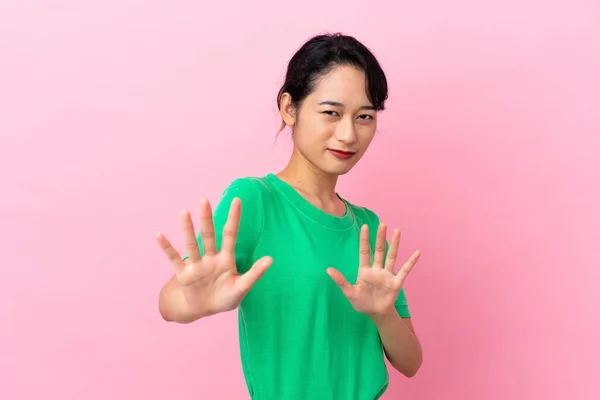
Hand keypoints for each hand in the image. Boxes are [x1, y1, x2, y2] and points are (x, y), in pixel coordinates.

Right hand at [156, 198, 272, 317]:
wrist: (204, 310)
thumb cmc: (225, 297)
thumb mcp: (242, 287)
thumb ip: (255, 273)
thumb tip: (271, 259)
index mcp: (226, 259)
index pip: (230, 234)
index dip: (234, 218)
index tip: (237, 200)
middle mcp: (210, 258)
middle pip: (208, 235)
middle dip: (206, 218)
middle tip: (204, 200)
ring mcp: (196, 265)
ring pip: (192, 244)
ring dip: (187, 229)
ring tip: (184, 212)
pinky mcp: (184, 274)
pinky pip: (174, 258)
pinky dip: (167, 247)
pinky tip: (159, 235)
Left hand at [327, 223, 419, 317]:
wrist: (376, 314)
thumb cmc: (361, 303)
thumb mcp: (349, 292)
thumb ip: (340, 281)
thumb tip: (328, 269)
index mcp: (364, 271)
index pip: (364, 252)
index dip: (364, 240)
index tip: (364, 226)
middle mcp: (376, 269)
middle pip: (379, 250)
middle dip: (380, 238)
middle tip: (382, 224)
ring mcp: (387, 275)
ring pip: (391, 256)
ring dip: (395, 244)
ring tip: (397, 230)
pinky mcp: (396, 282)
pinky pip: (405, 270)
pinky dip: (411, 262)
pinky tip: (417, 252)